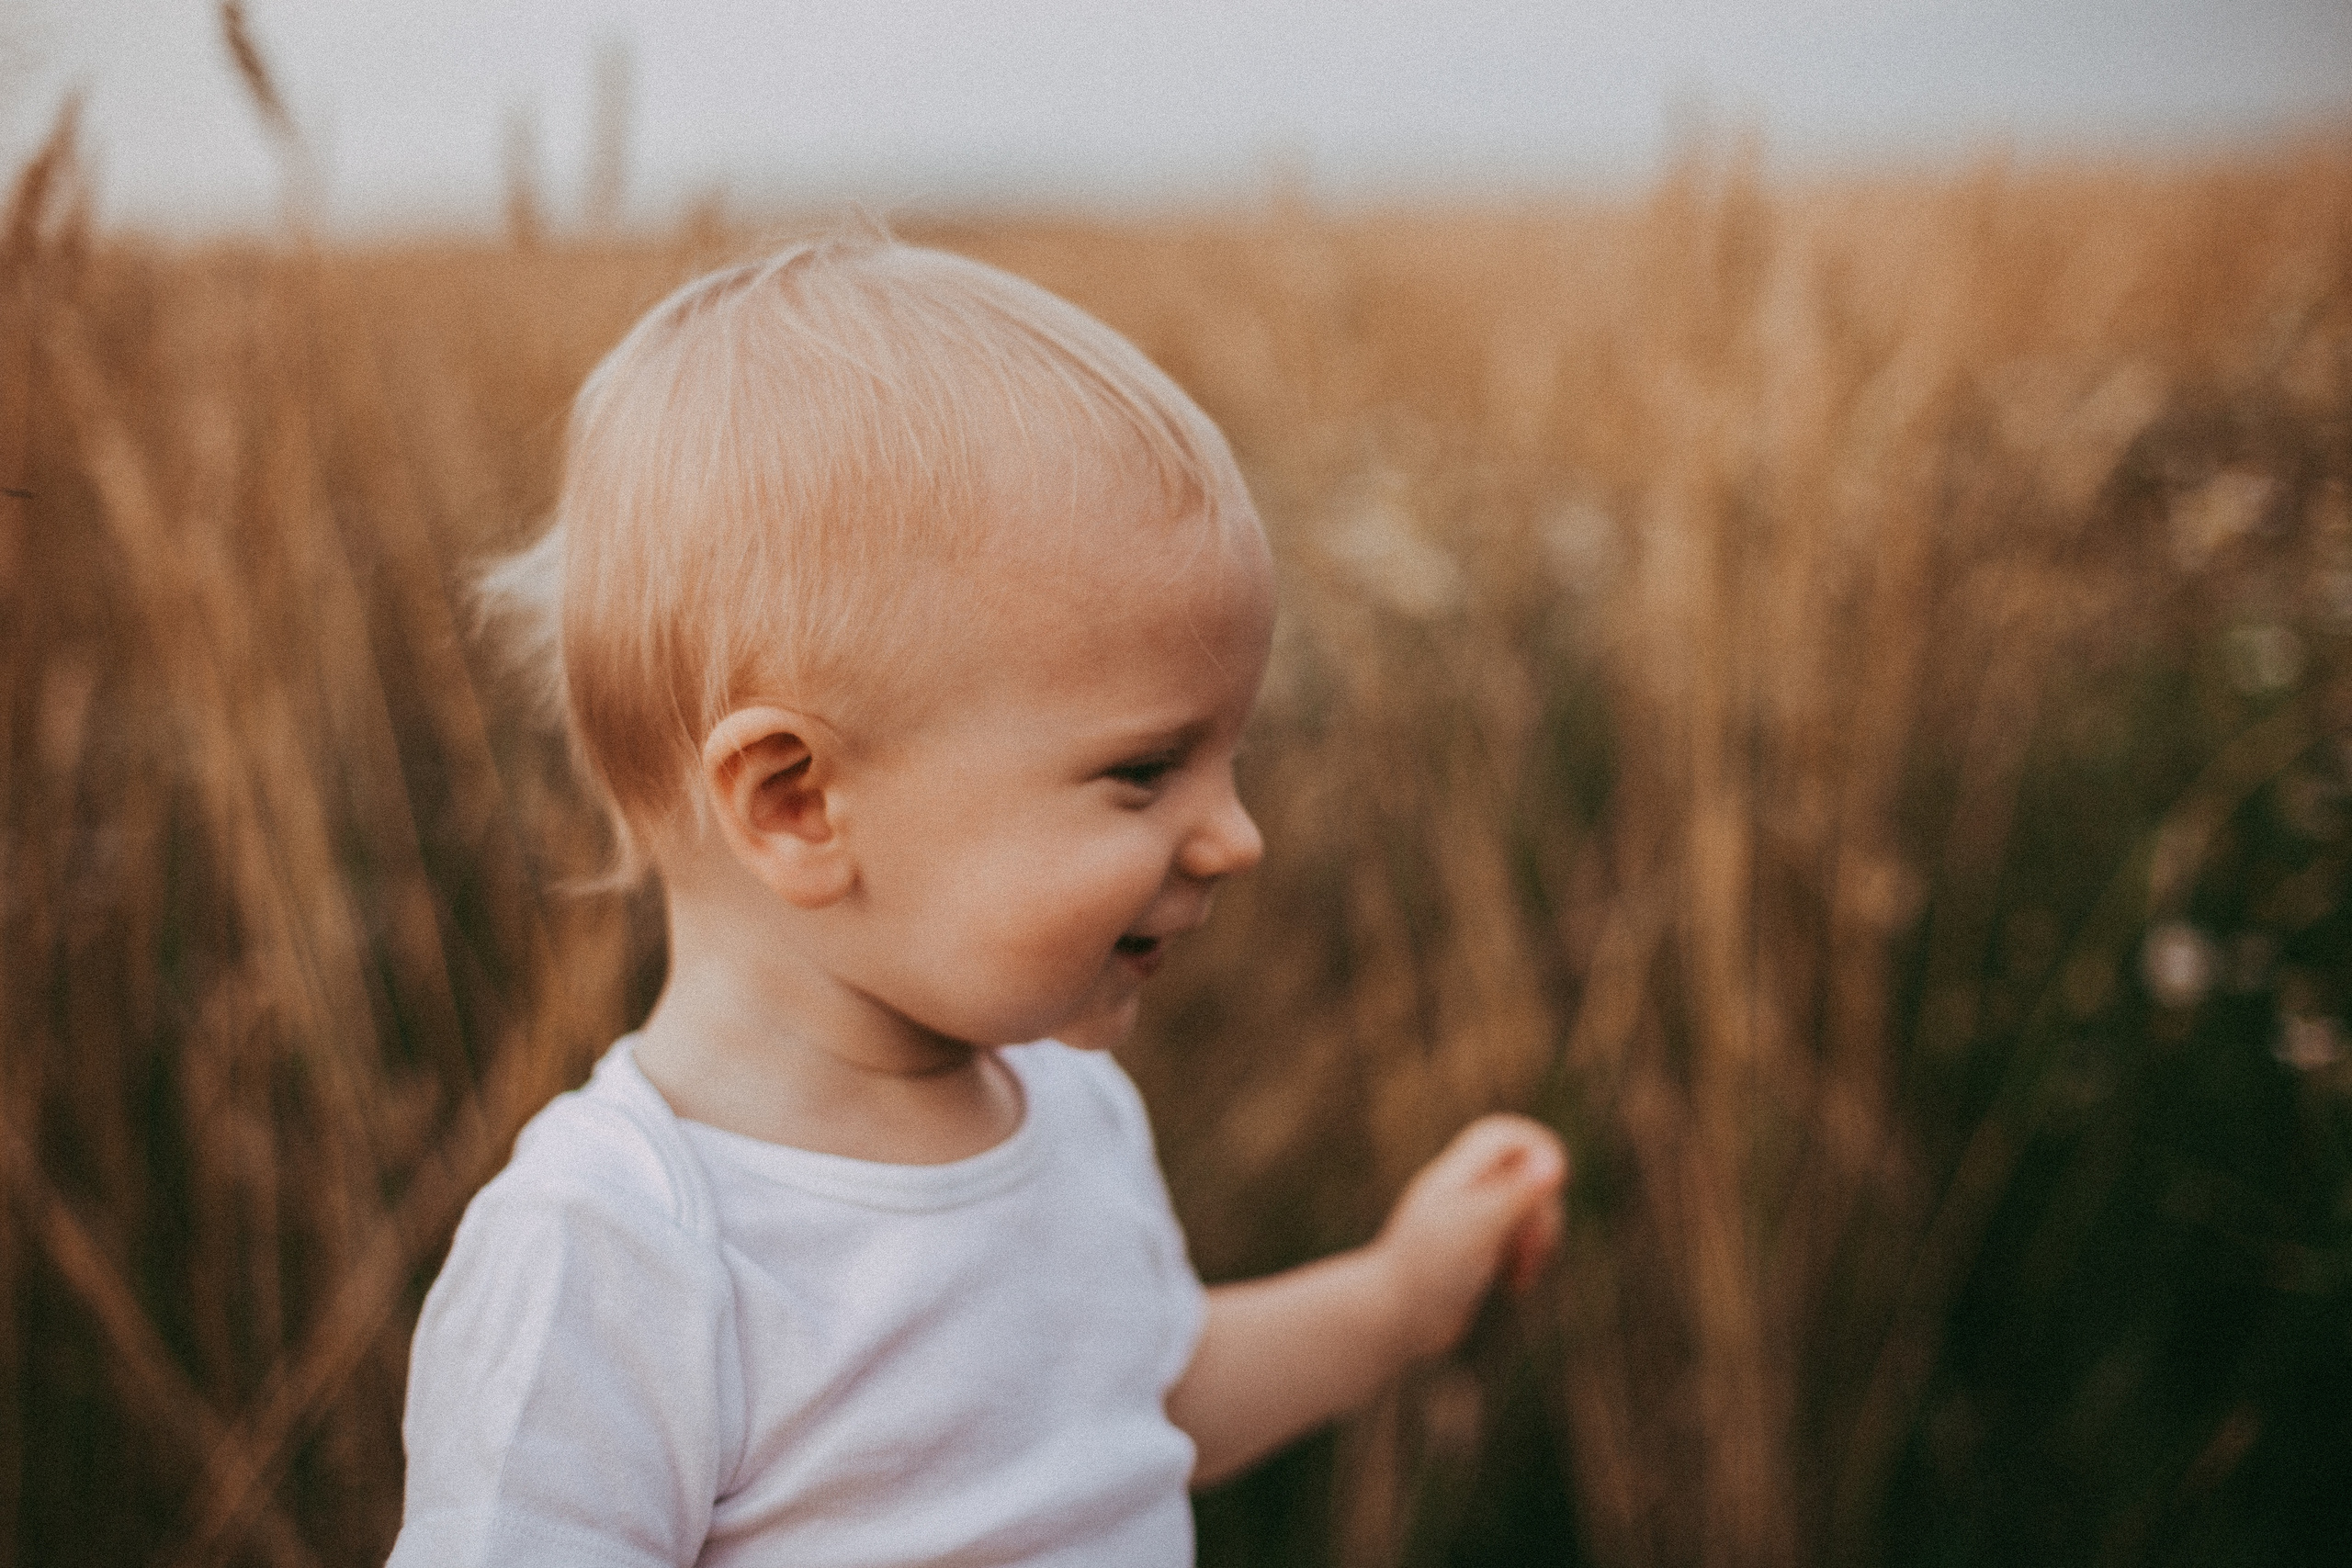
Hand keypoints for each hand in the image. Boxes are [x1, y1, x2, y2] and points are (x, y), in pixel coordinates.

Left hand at [1372, 1114, 1566, 1362]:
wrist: (1390, 1324)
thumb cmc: (1430, 1273)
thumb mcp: (1480, 1229)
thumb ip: (1517, 1193)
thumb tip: (1555, 1163)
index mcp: (1455, 1177)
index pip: (1505, 1135)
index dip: (1540, 1150)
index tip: (1554, 1188)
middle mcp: (1460, 1194)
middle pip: (1525, 1178)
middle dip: (1542, 1216)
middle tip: (1531, 1253)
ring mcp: (1466, 1224)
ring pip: (1524, 1213)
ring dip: (1535, 1243)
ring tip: (1518, 1278)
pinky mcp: (1471, 1254)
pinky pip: (1513, 1242)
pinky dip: (1522, 1261)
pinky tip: (1512, 1287)